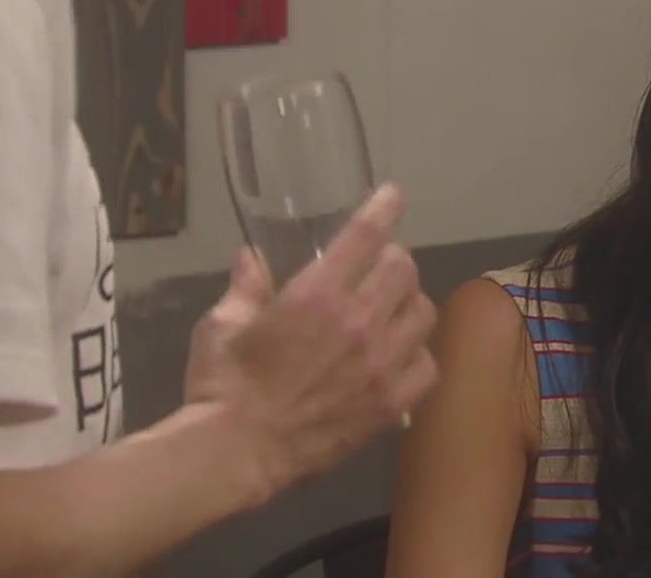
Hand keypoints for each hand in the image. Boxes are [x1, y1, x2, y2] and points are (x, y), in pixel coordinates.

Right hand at [183, 184, 438, 500]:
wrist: (235, 453)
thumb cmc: (223, 384)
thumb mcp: (222, 324)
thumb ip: (245, 286)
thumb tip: (250, 256)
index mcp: (316, 294)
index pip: (365, 235)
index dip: (383, 208)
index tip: (392, 195)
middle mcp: (358, 322)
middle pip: (403, 269)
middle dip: (392, 261)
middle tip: (377, 270)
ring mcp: (380, 364)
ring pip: (422, 313)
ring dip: (408, 304)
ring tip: (392, 311)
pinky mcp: (391, 402)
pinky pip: (428, 366)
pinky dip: (418, 356)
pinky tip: (401, 357)